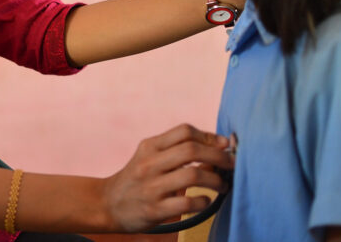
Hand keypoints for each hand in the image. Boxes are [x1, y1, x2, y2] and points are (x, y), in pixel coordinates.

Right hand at [102, 124, 233, 232]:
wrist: (108, 204)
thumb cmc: (137, 178)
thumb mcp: (149, 156)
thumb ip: (176, 150)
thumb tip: (219, 147)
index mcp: (149, 146)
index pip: (184, 131)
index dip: (209, 136)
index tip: (224, 145)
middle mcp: (149, 164)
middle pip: (191, 150)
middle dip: (219, 156)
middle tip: (231, 164)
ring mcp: (151, 187)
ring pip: (193, 175)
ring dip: (216, 180)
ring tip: (222, 185)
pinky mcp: (155, 209)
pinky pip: (188, 202)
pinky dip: (204, 201)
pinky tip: (207, 200)